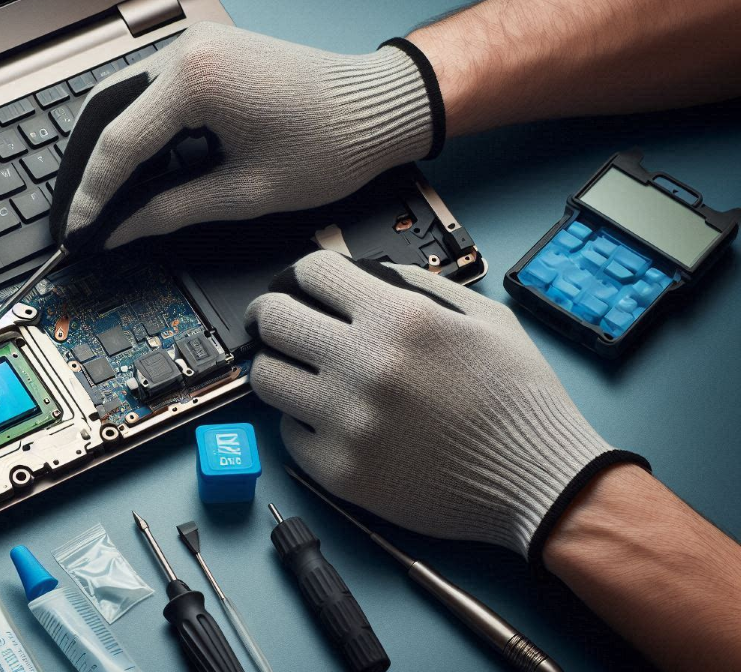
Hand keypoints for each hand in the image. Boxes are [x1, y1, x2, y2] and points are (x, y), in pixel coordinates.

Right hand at [49, 22, 440, 251]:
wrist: (379, 106)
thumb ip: (170, 212)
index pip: (118, 145)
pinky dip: (132, 131)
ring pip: (120, 101)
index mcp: (195, 80)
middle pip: (104, 115)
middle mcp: (185, 51)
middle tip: (75, 221)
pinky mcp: (203, 54)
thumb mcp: (244, 193)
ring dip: (105, 150)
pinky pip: (147, 93)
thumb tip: (120, 233)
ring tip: (97, 201)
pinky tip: (130, 171)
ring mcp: (191, 46)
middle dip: (85, 172)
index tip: (78, 235)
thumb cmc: (330, 143)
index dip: (92, 197)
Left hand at [246, 251, 646, 558]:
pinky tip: (330, 420)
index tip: (300, 286)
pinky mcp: (339, 472)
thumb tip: (362, 273)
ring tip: (297, 371)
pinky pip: (289, 435)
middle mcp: (364, 366)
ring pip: (267, 378)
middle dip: (270, 314)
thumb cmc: (519, 399)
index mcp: (400, 320)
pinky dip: (302, 423)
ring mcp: (346, 423)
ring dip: (279, 367)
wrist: (539, 481)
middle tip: (274, 323)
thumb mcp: (485, 318)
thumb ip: (418, 286)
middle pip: (273, 320)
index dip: (303, 273)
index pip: (312, 272)